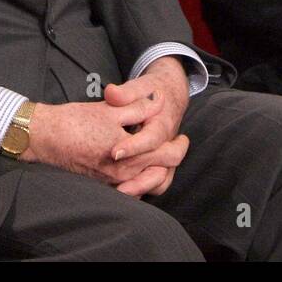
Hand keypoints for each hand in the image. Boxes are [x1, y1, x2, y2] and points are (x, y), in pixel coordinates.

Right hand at [21, 93, 187, 196]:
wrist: (44, 137)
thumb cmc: (75, 121)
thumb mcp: (110, 109)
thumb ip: (138, 108)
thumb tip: (158, 103)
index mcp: (128, 155)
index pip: (167, 156)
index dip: (179, 145)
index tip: (183, 136)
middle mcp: (123, 174)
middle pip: (161, 172)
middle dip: (173, 158)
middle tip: (178, 143)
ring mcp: (112, 182)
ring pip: (148, 183)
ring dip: (159, 169)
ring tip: (162, 154)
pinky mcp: (103, 184)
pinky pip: (132, 187)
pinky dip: (143, 178)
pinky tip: (141, 165)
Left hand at [102, 56, 190, 196]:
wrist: (170, 95)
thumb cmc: (151, 91)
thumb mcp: (140, 87)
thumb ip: (126, 92)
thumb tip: (111, 93)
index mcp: (161, 124)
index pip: (150, 139)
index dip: (134, 146)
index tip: (114, 152)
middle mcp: (166, 144)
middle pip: (160, 168)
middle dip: (139, 180)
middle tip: (117, 187)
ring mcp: (165, 157)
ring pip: (160, 180)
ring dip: (142, 189)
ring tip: (119, 195)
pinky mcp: (160, 164)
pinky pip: (155, 183)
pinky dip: (142, 190)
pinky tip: (121, 194)